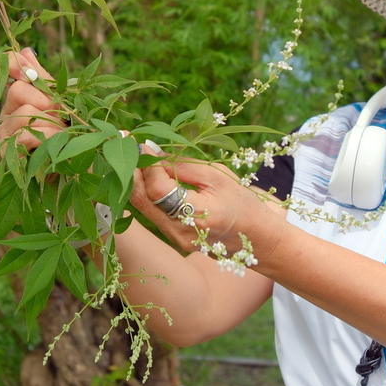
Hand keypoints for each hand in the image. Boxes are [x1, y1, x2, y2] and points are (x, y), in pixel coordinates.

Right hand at [0, 48, 63, 148]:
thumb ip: (46, 80)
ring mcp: (4, 133)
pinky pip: (22, 136)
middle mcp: (7, 111)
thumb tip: (25, 50)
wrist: (75, 169)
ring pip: (24, 113)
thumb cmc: (70, 135)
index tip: (31, 72)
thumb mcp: (62, 104)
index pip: (7, 66)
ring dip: (50, 124)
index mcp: (20, 96)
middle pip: (18, 89)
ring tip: (60, 135)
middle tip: (60, 117)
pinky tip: (52, 145)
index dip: (17, 64)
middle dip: (46, 102)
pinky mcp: (6, 154)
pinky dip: (44, 139)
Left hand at [130, 157, 286, 258]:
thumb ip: (183, 166)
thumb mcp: (217, 176)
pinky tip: (145, 176)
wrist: (258, 239)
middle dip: (132, 170)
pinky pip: (151, 214)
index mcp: (198, 214)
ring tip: (134, 157)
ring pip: (142, 208)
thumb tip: (152, 153)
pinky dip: (146, 193)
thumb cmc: (242, 202)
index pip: (159, 188)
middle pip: (142, 200)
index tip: (140, 143)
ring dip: (135, 181)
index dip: (147, 164)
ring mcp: (176, 240)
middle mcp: (181, 232)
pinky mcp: (173, 241)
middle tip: (126, 146)